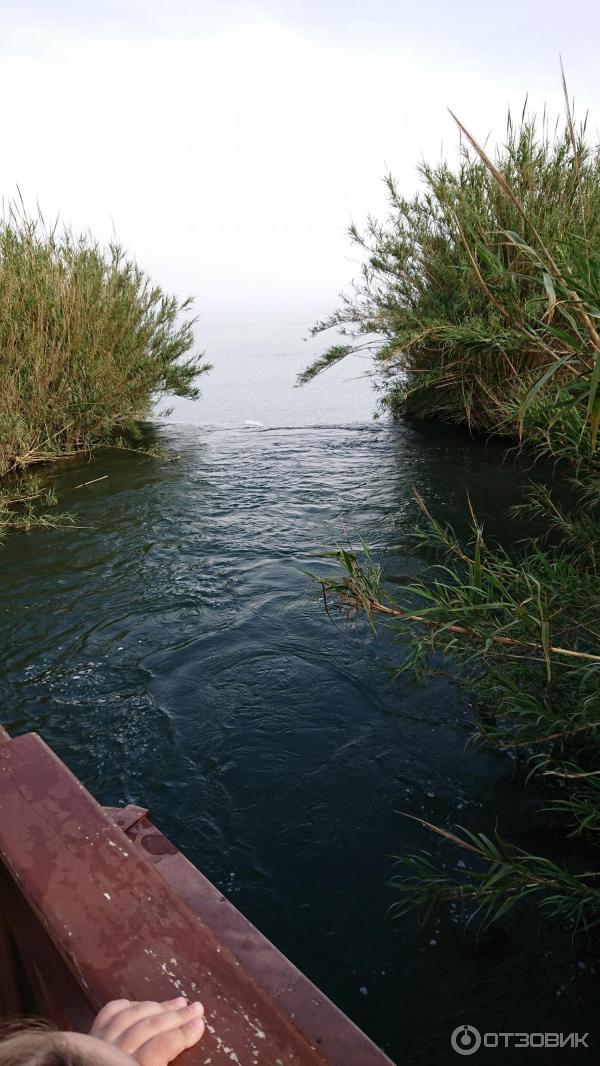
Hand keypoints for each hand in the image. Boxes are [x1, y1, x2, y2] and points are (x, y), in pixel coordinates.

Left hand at [90, 998, 205, 1064]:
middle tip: (197, 1008)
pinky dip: (128, 1006)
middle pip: (149, 1026)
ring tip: (178, 1001)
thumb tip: (177, 1048)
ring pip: (132, 1016)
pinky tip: (141, 1004)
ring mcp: (98, 1044)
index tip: (200, 1025)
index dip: (183, 1034)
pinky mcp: (88, 1039)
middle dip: (176, 1015)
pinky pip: (109, 1014)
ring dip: (158, 1006)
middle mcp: (112, 1054)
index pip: (161, 1046)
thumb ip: (159, 1063)